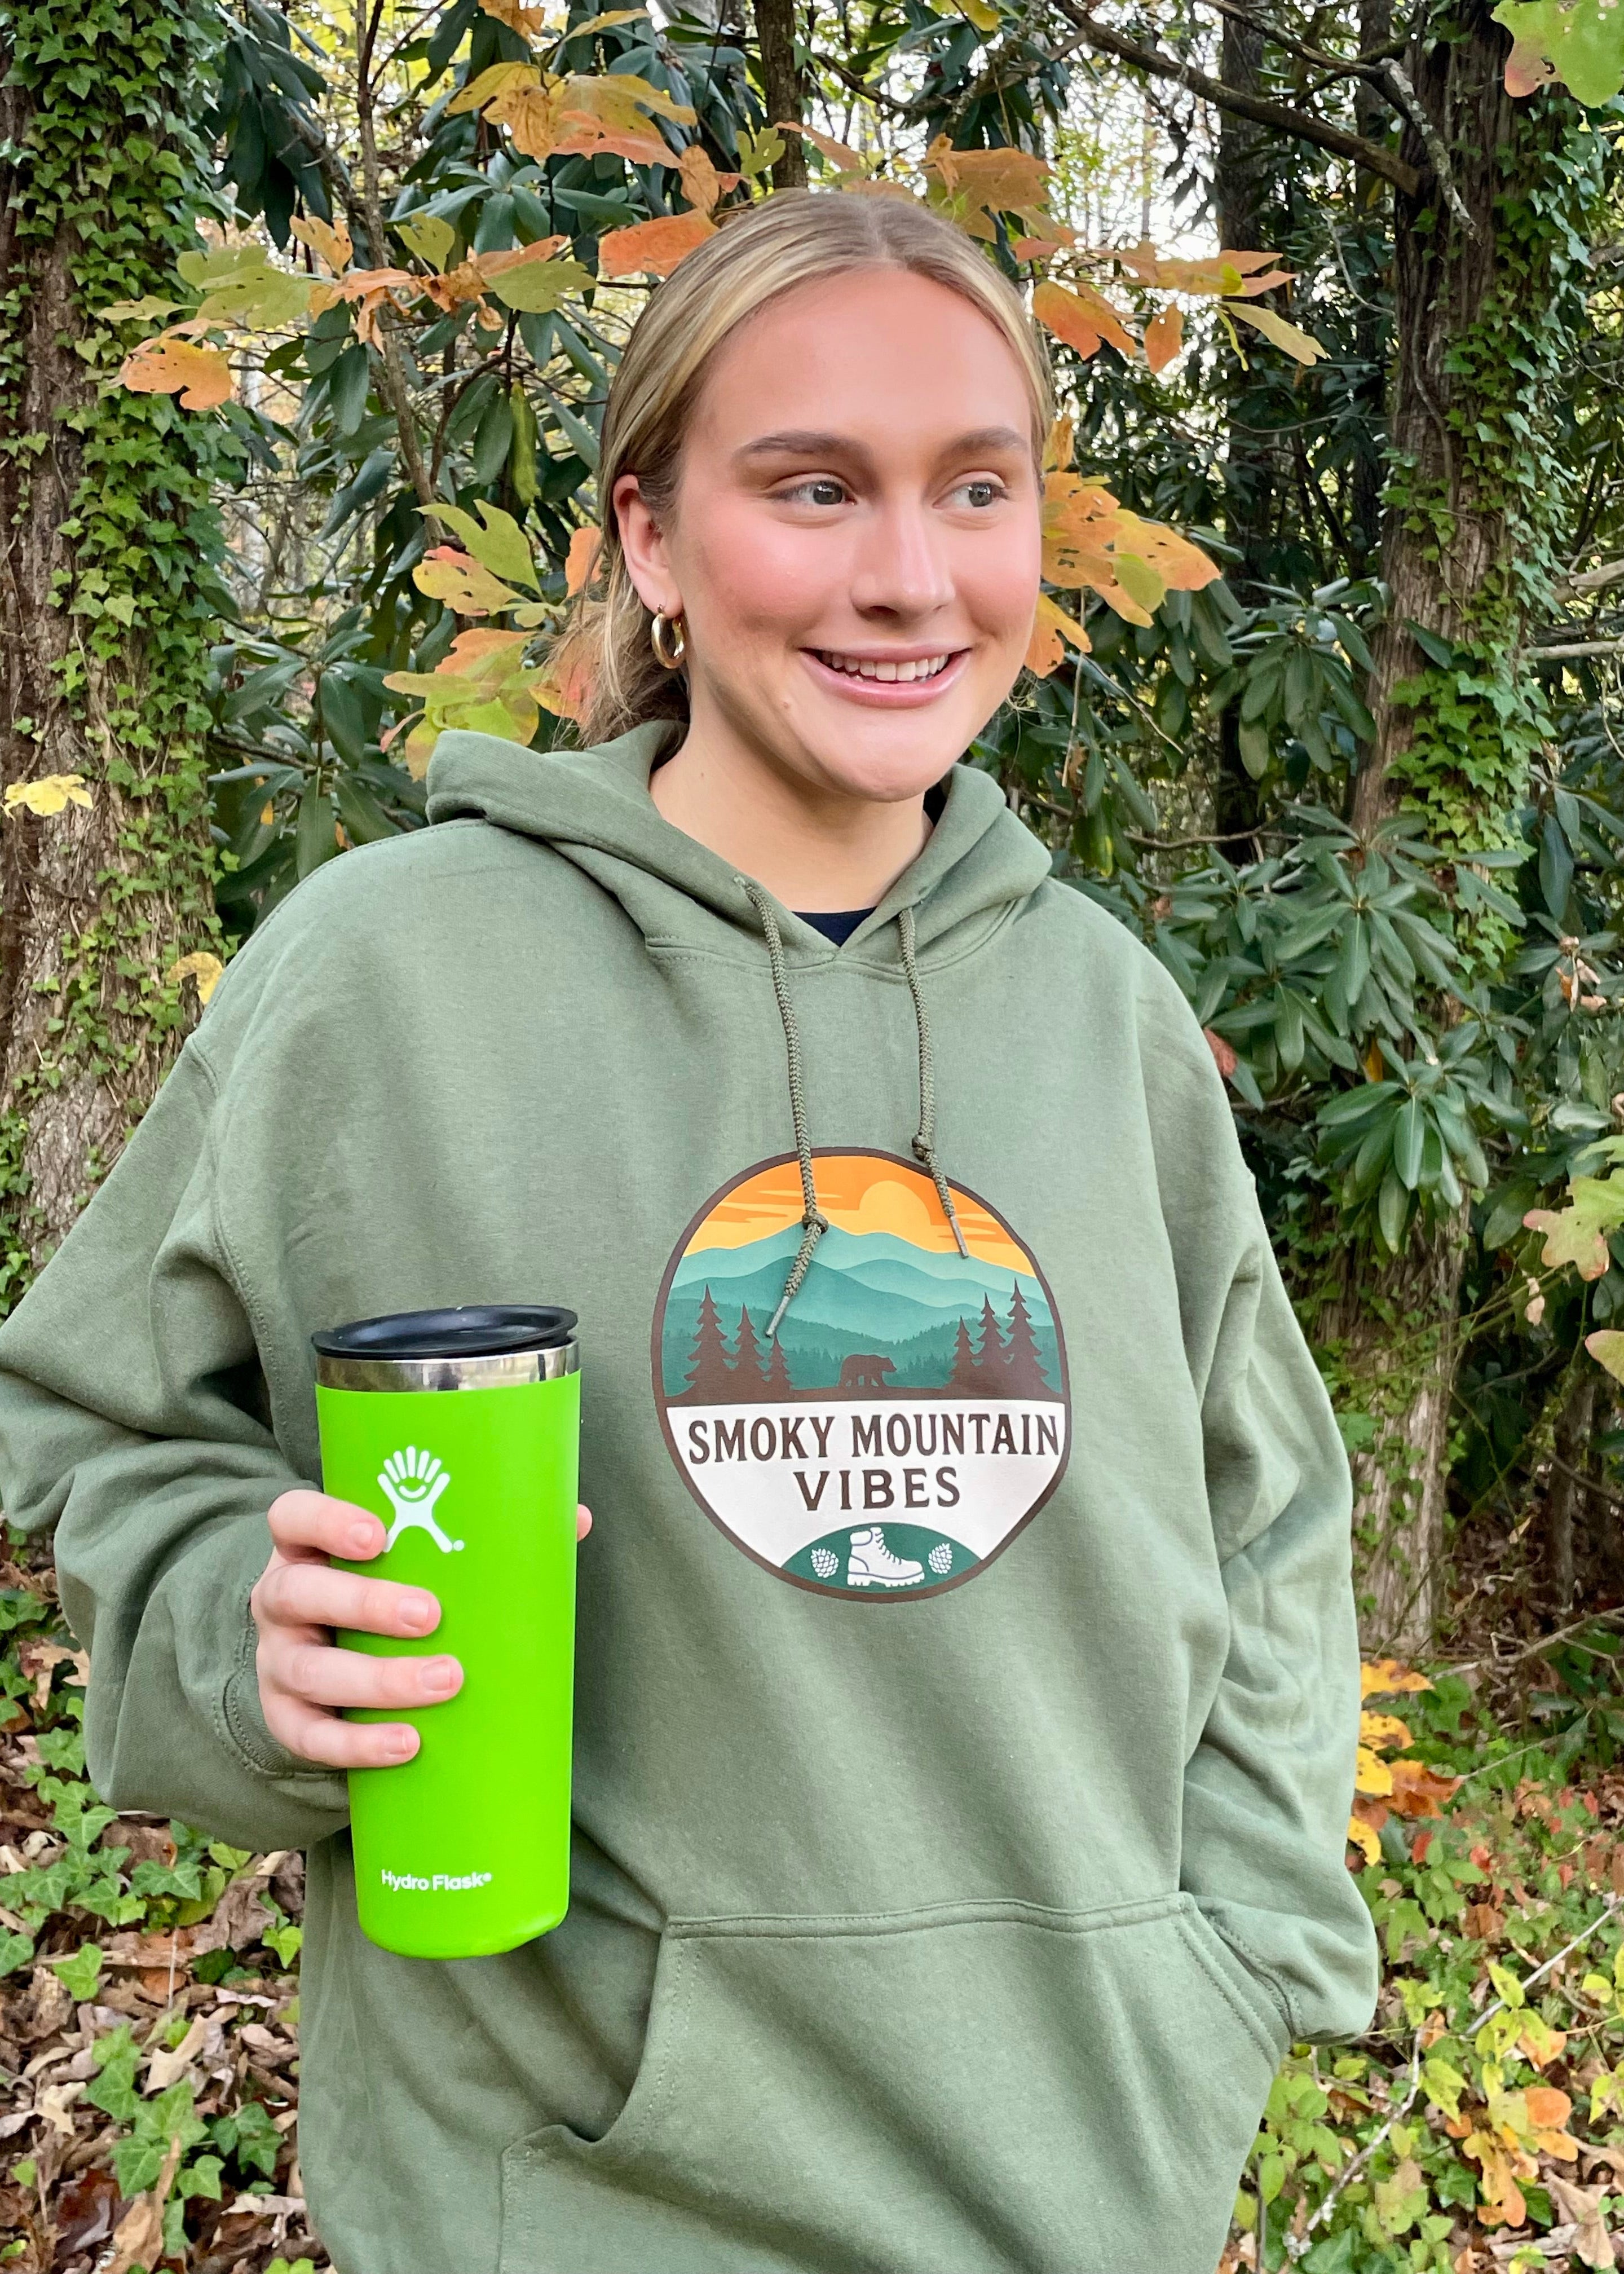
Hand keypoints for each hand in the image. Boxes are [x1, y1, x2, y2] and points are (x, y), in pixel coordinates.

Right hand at [252, 1489, 592, 1768]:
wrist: (330, 1663)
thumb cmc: (389, 1591)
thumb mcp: (413, 1559)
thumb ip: (482, 1535)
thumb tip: (574, 1519)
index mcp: (308, 1545)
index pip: (294, 1517)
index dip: (327, 1521)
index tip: (380, 1535)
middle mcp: (281, 1598)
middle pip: (300, 1594)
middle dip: (365, 1604)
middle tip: (431, 1615)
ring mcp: (277, 1661)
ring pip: (309, 1670)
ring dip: (377, 1680)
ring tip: (443, 1682)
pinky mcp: (286, 1717)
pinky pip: (310, 1735)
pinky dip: (357, 1744)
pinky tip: (406, 1744)